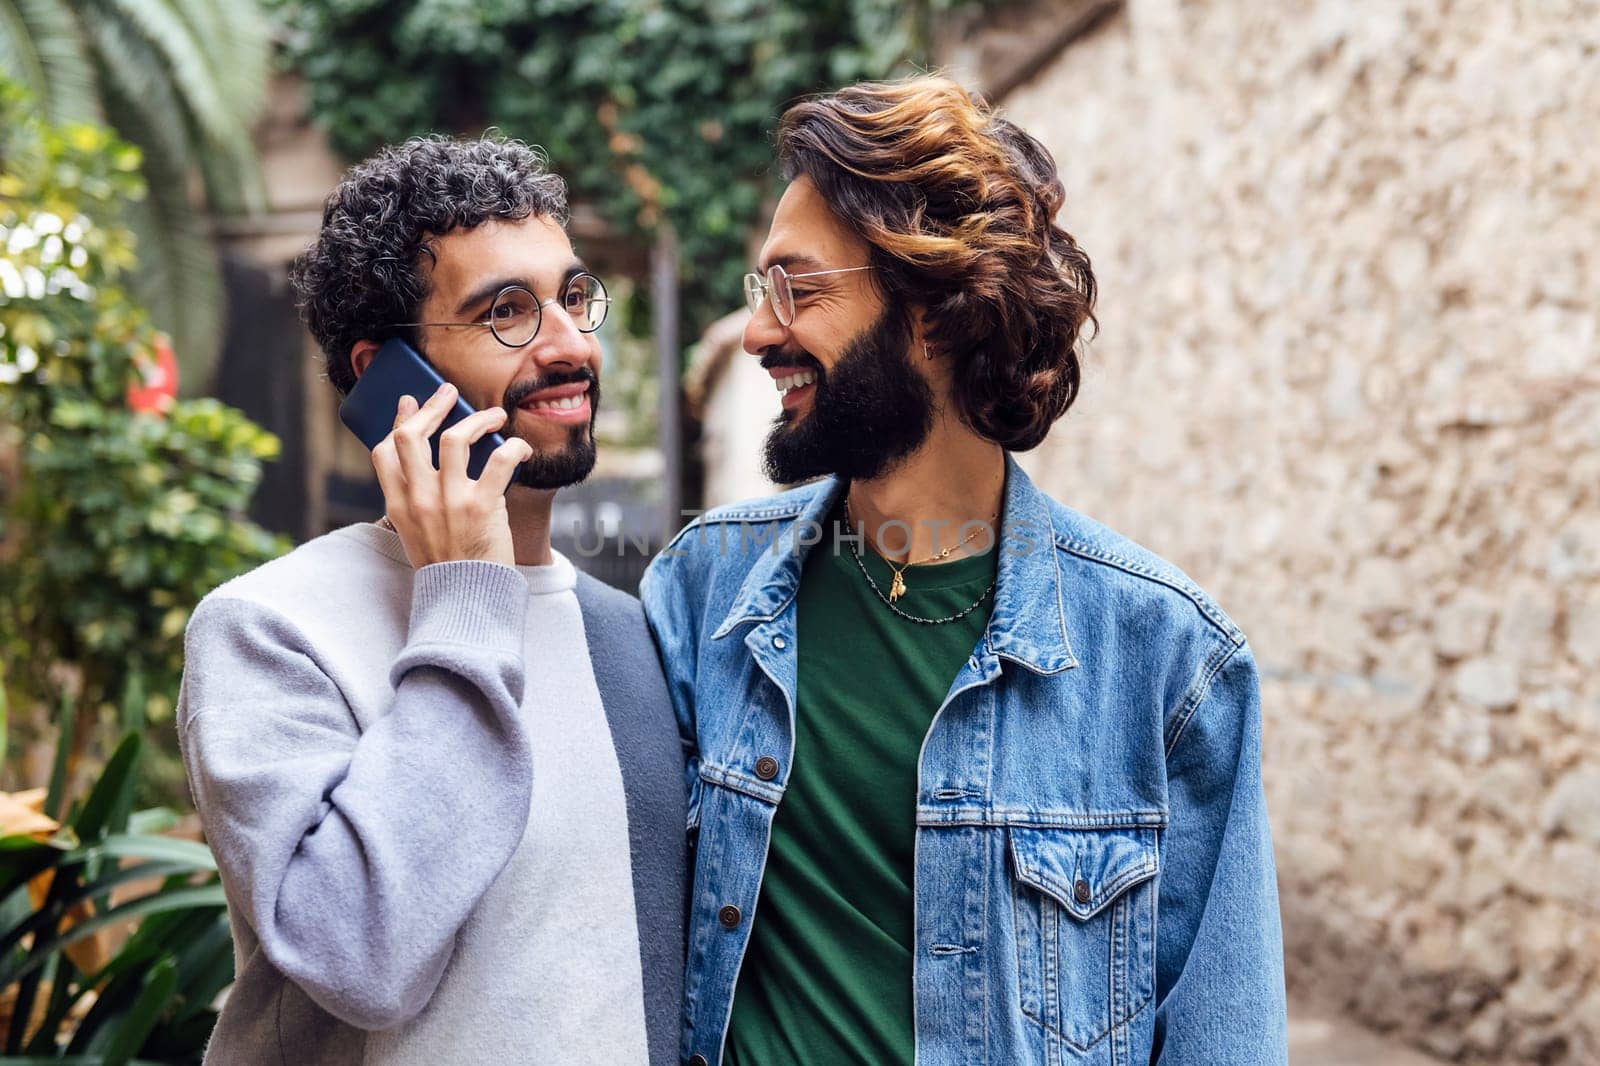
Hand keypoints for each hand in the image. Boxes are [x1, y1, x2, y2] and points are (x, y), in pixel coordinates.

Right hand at [370, 383, 532, 567]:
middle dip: (432, 407)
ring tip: (495, 414)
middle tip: (450, 393)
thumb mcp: (416, 532)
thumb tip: (432, 459)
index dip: (398, 421)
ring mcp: (449, 502)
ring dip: (476, 419)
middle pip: (412, 436)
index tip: (410, 403)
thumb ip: (417, 498)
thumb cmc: (448, 564)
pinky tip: (520, 446)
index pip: (384, 452)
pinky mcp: (482, 507)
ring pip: (454, 438)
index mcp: (398, 505)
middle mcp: (418, 499)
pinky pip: (500, 460)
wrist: (466, 600)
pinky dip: (513, 446)